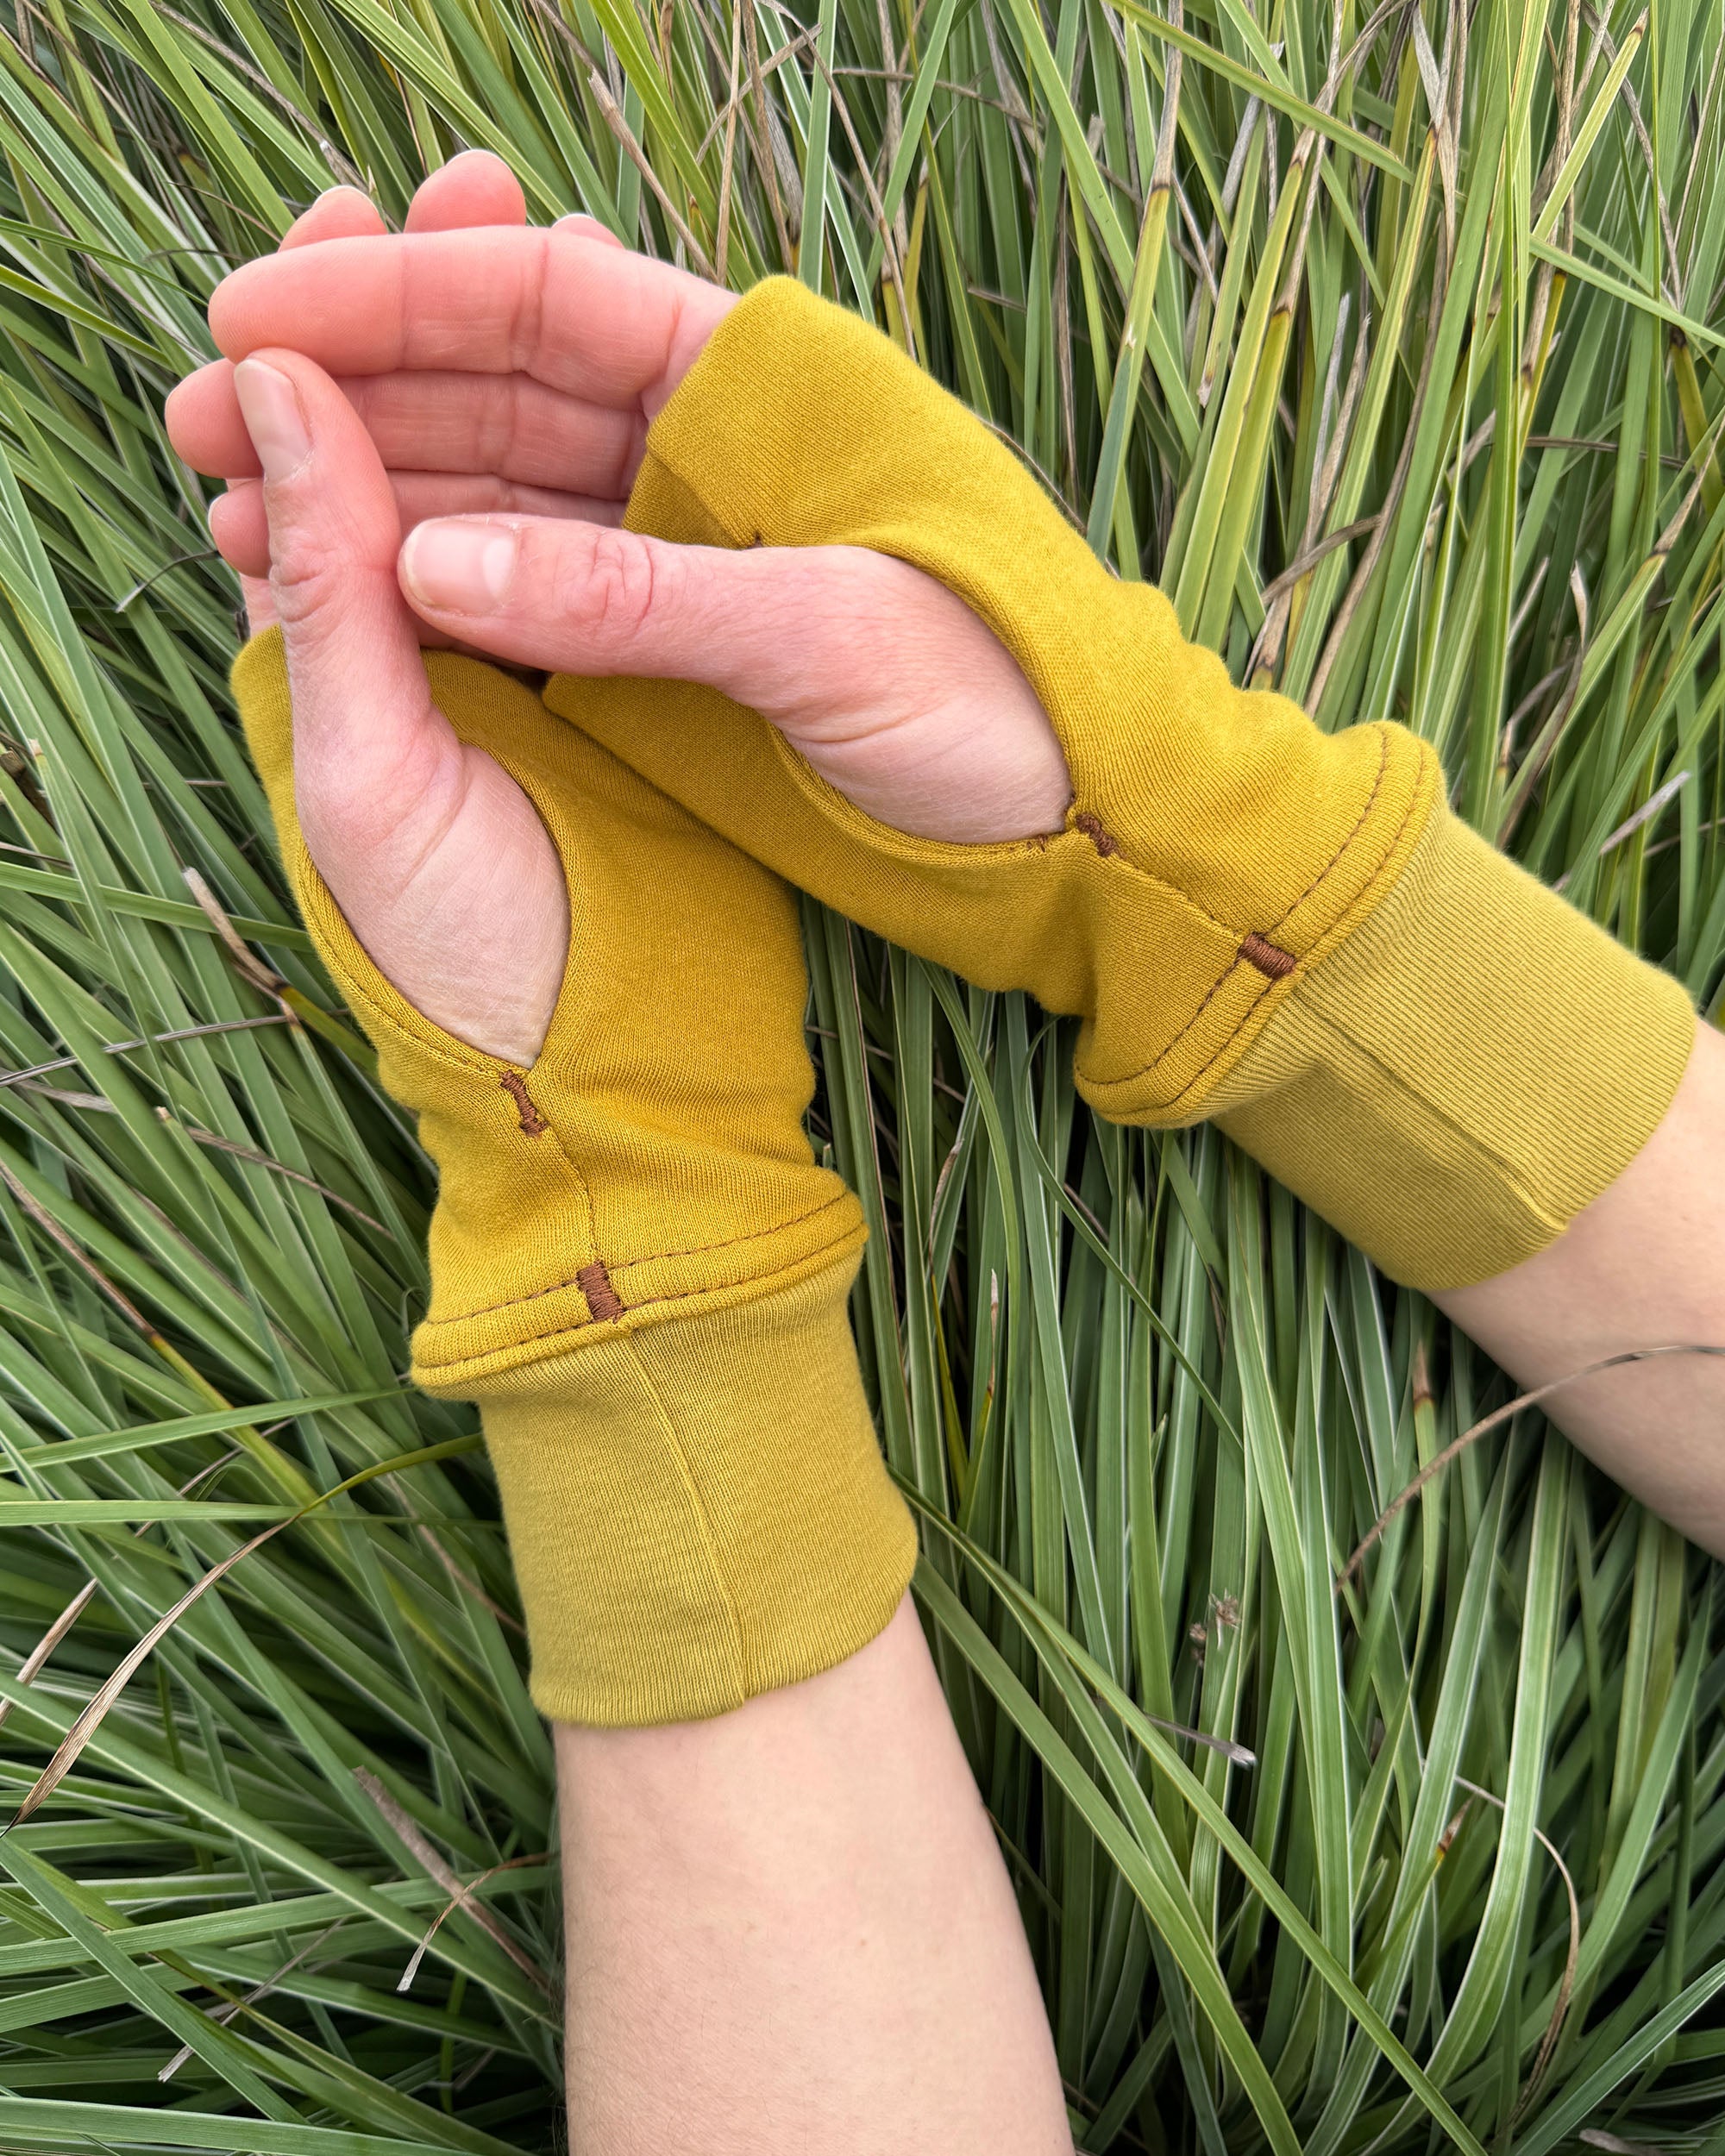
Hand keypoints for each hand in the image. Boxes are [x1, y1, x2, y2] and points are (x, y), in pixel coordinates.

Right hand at [167, 156, 1069, 849]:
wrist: (1087, 818)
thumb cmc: (1005, 701)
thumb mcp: (825, 639)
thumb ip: (633, 599)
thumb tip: (428, 566)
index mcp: (759, 388)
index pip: (544, 296)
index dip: (394, 297)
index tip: (256, 318)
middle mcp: (705, 450)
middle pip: (495, 387)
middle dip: (349, 394)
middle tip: (199, 424)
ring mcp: (682, 548)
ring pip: (495, 492)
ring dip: (370, 495)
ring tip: (232, 510)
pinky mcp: (673, 646)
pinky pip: (529, 596)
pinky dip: (434, 593)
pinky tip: (341, 590)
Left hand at [209, 160, 572, 1065]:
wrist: (628, 1078)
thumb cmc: (480, 957)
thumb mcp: (370, 779)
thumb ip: (328, 596)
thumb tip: (278, 393)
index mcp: (329, 666)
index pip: (302, 467)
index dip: (317, 342)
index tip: (341, 223)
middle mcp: (425, 646)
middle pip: (407, 445)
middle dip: (420, 315)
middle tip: (458, 179)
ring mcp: (535, 660)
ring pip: (509, 475)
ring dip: (513, 356)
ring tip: (533, 226)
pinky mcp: (633, 684)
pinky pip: (599, 540)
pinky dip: (600, 447)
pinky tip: (626, 369)